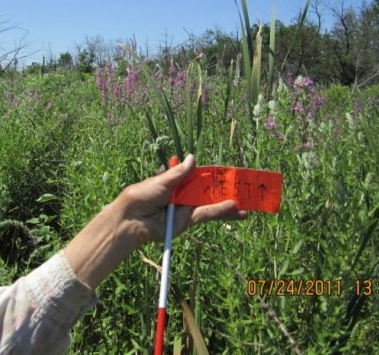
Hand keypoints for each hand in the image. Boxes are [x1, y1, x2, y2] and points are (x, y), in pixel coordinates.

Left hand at [113, 154, 248, 244]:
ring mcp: (186, 208)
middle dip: (225, 190)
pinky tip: (234, 209)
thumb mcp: (161, 181)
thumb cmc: (142, 195)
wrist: (131, 219)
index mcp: (176, 181)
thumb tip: (193, 158)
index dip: (214, 175)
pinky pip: (206, 214)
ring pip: (211, 204)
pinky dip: (219, 211)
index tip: (231, 174)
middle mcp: (183, 194)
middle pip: (208, 191)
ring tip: (247, 204)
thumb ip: (179, 173)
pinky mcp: (187, 221)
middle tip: (246, 189)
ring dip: (228, 204)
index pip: (199, 176)